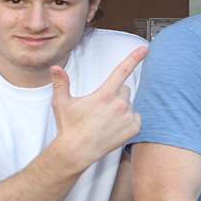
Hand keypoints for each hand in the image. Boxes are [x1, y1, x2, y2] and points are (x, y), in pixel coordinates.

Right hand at [49, 46, 146, 167]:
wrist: (76, 151)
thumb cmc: (69, 127)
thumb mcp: (62, 103)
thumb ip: (61, 83)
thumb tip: (55, 68)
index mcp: (104, 94)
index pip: (121, 71)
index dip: (134, 58)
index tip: (144, 49)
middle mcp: (119, 104)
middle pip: (124, 89)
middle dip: (115, 95)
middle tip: (101, 107)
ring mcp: (128, 117)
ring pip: (129, 104)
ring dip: (121, 108)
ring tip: (106, 120)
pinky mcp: (134, 128)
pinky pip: (136, 118)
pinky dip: (128, 121)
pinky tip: (114, 127)